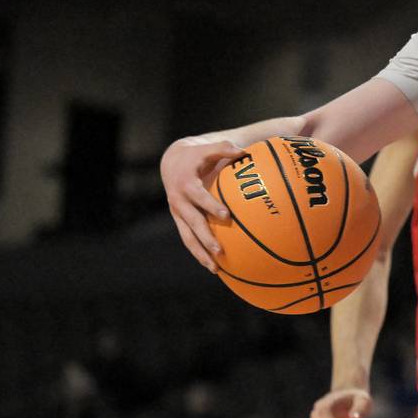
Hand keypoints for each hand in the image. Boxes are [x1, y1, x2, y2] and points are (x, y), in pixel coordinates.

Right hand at [160, 137, 245, 269]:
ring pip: (187, 238)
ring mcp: (178, 214)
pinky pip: (189, 240)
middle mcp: (179, 202)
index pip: (199, 197)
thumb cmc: (197, 156)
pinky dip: (200, 254)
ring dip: (200, 254)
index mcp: (185, 184)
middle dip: (205, 238)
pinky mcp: (180, 222)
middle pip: (192, 223)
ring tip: (216, 269)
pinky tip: (215, 268)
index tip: (227, 216)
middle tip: (221, 251)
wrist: (172, 163)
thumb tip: (244, 151)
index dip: (211, 206)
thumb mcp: (207, 149)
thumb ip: (224, 148)